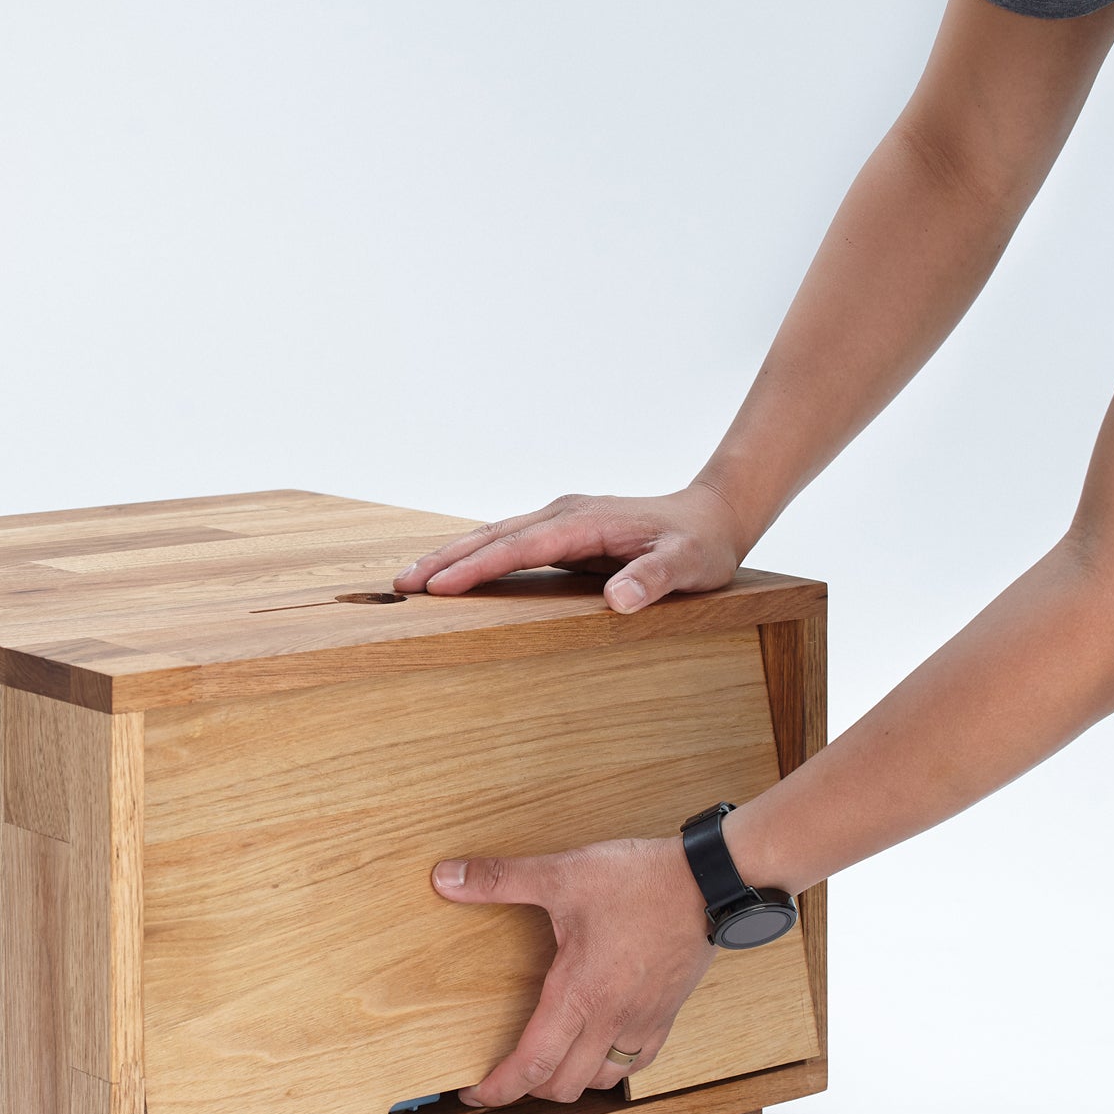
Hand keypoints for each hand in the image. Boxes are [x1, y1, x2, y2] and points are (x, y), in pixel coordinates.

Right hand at [394, 481, 750, 608]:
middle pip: (492, 536)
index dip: (477, 568)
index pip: (519, 546)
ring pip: (493, 537)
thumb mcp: (689, 565)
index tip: (439, 587)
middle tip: (401, 584)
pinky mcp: (560, 532)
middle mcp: (563, 513)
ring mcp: (559, 520)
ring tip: (411, 580)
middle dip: (444, 559)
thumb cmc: (700, 545)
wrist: (712, 515)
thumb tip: (619, 600)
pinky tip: (452, 574)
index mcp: (584, 521)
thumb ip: (654, 579)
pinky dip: (473, 557)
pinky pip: (506, 544)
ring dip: (450, 557)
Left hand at [432, 836, 716, 1105]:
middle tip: (503, 1077)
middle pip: (564, 1085)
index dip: (499, 1088)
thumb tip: (445, 878)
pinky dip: (611, 1068)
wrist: (709, 881)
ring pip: (601, 1080)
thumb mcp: (561, 874)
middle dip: (527, 1090)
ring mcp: (644, 1021)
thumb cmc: (640, 880)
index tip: (474, 1094)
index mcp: (580, 995)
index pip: (533, 1064)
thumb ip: (499, 879)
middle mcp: (612, 1020)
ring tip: (546, 1066)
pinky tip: (599, 1050)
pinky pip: (637, 1064)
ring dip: (570, 1082)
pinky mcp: (667, 1014)